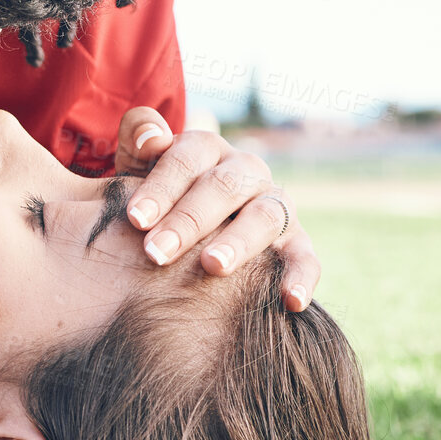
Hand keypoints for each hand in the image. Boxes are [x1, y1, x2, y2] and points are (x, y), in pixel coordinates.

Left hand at [113, 106, 319, 310]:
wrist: (187, 224)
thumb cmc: (156, 196)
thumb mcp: (137, 164)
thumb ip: (138, 137)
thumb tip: (150, 137)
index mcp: (206, 148)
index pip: (186, 160)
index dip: (160, 188)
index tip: (134, 219)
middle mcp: (246, 171)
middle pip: (223, 187)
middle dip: (188, 220)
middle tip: (156, 252)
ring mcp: (275, 204)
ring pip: (264, 217)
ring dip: (238, 242)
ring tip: (211, 267)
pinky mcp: (297, 240)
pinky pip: (306, 257)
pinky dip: (301, 277)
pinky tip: (290, 302)